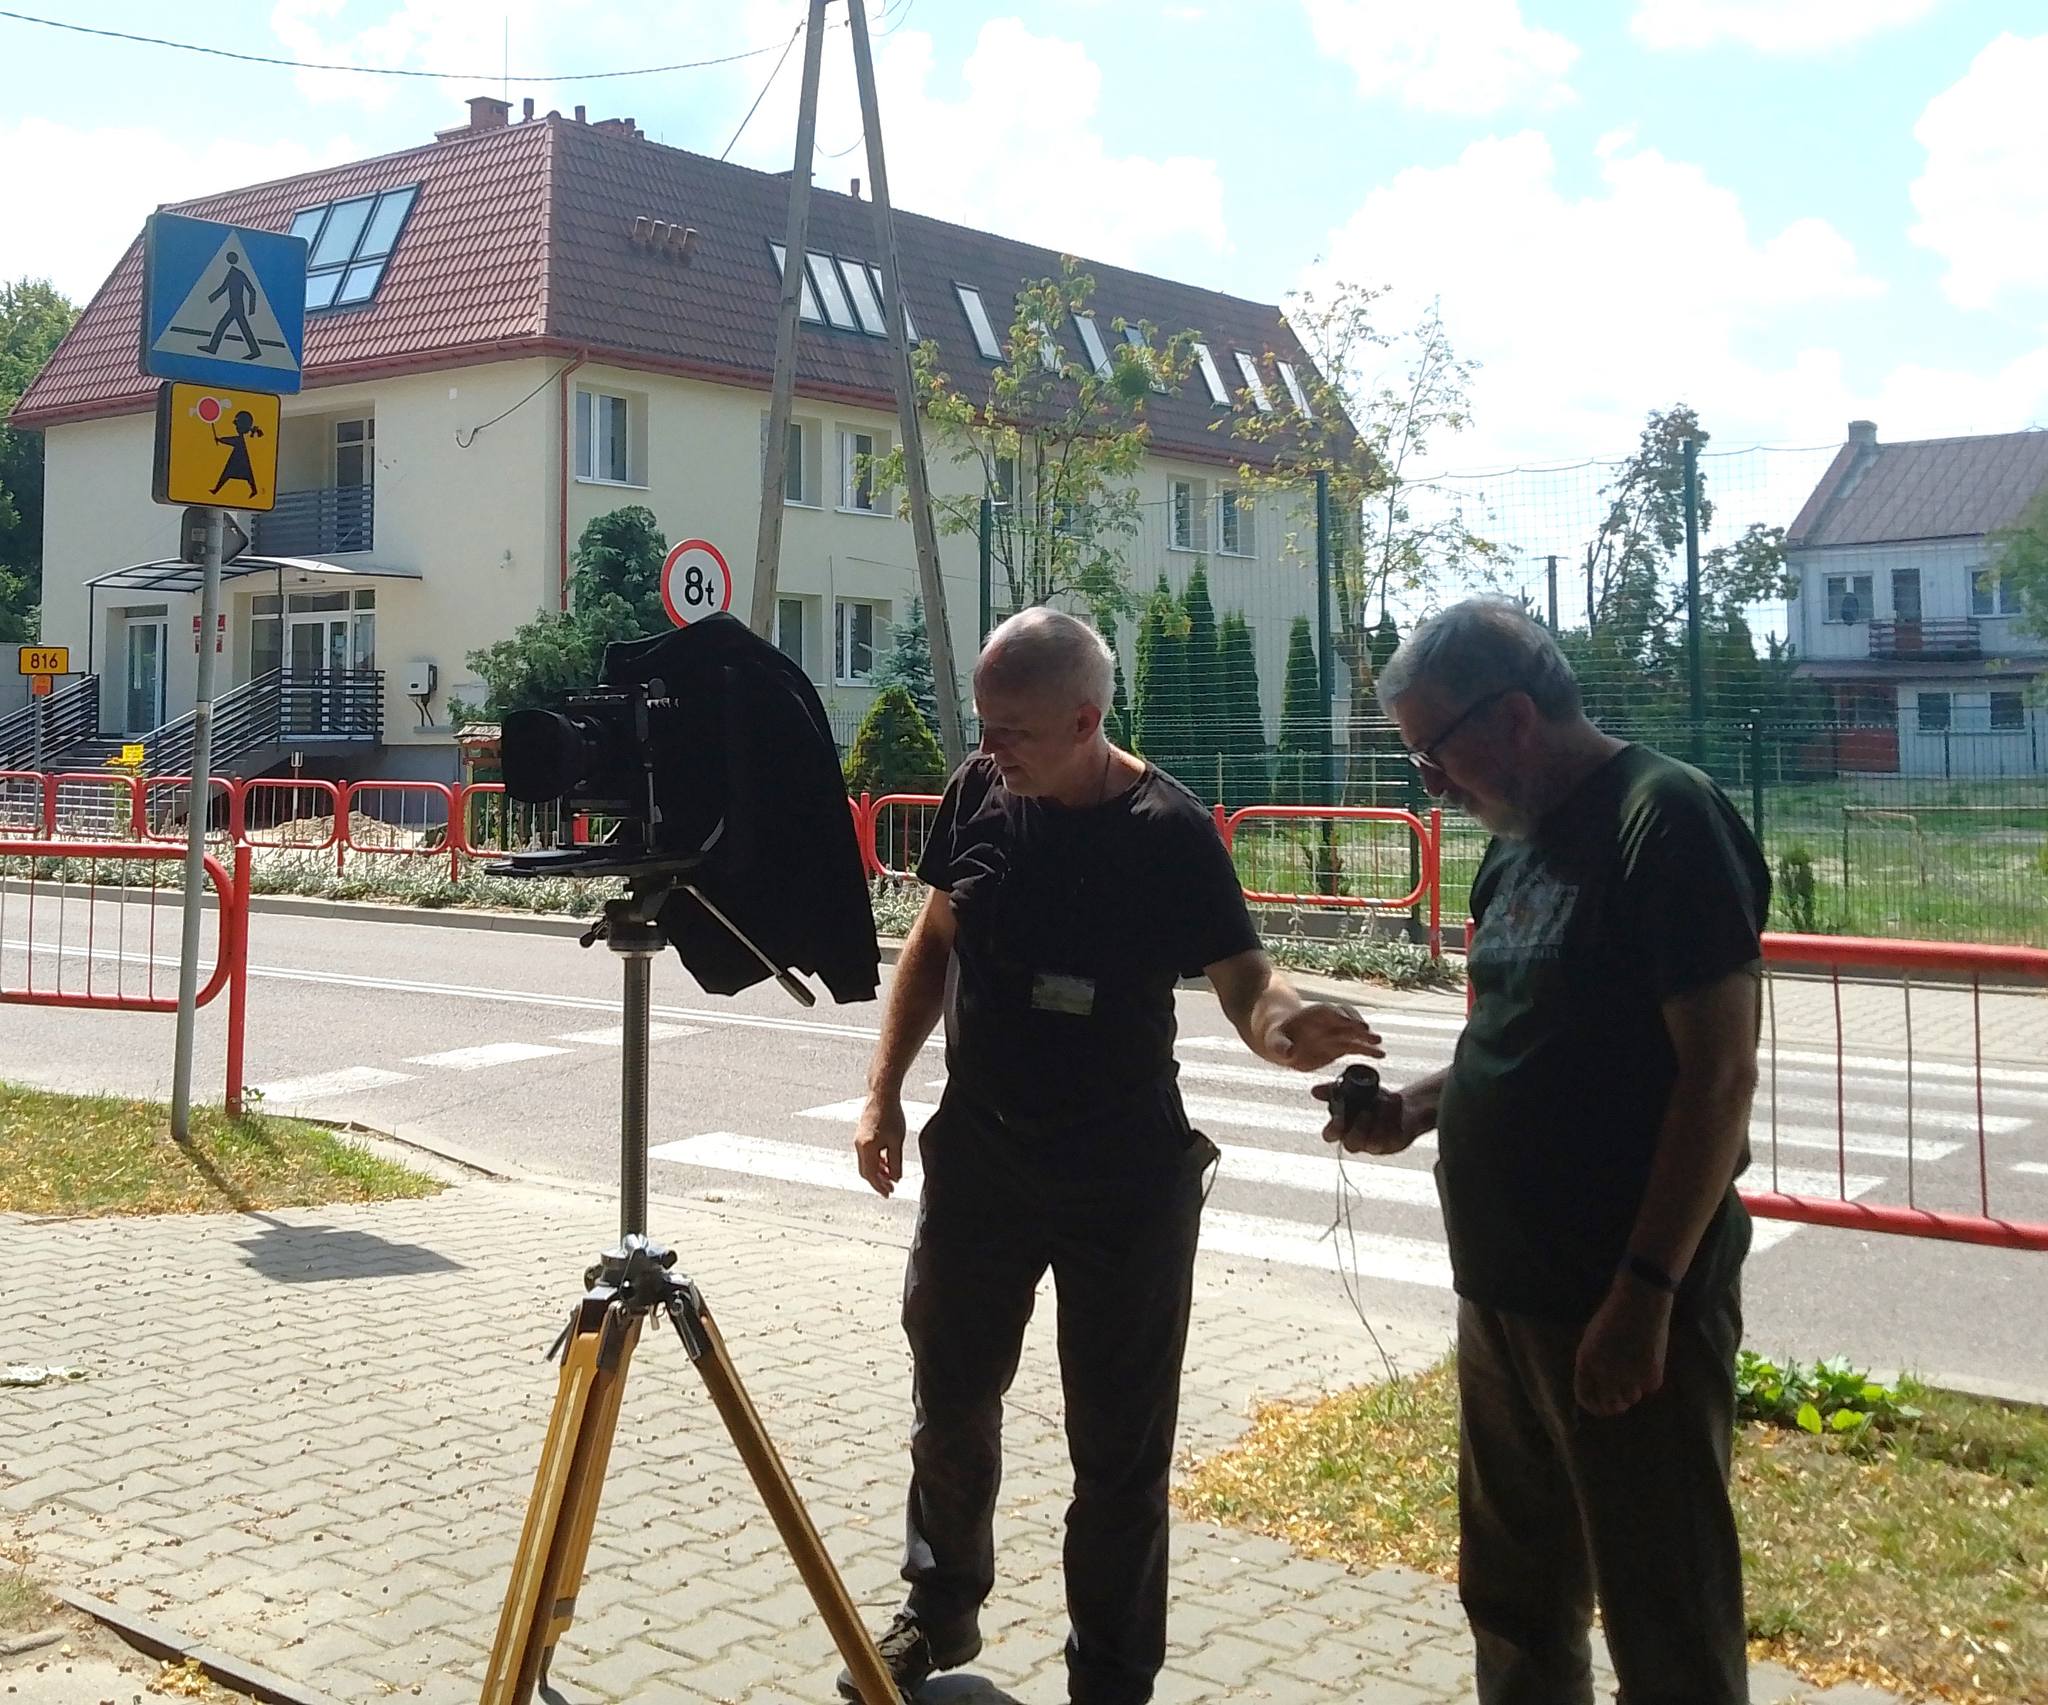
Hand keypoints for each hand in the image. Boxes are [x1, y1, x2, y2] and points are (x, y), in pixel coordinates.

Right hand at [853, 1094, 907, 1197]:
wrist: (882, 1095)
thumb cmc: (891, 1116)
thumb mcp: (897, 1142)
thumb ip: (895, 1162)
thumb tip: (895, 1179)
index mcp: (867, 1148)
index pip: (871, 1175)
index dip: (880, 1187)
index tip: (888, 1194)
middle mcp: (859, 1146)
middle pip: (866, 1172)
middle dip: (878, 1182)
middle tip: (890, 1189)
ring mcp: (858, 1140)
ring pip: (866, 1163)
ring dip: (877, 1172)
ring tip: (891, 1176)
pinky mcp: (861, 1135)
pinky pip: (866, 1155)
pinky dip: (875, 1162)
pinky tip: (886, 1162)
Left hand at [1265, 1002, 1383, 1070]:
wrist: (1282, 1041)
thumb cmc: (1277, 1038)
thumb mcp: (1274, 1040)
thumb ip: (1280, 1045)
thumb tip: (1288, 1052)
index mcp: (1312, 1016)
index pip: (1327, 1011)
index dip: (1337, 1015)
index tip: (1347, 1021)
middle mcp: (1327, 1022)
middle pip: (1345, 1019)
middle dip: (1355, 1024)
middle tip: (1366, 1031)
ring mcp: (1336, 1033)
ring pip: (1354, 1033)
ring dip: (1365, 1037)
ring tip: (1378, 1043)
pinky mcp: (1341, 1046)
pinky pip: (1356, 1045)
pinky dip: (1368, 1049)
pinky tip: (1380, 1055)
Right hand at [1314, 1082, 1415, 1154]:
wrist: (1402, 1104)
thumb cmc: (1373, 1101)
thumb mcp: (1353, 1090)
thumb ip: (1333, 1091)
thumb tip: (1314, 1091)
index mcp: (1343, 1129)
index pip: (1331, 1135)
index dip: (1333, 1129)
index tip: (1338, 1119)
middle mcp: (1358, 1140)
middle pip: (1351, 1144)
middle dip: (1358, 1128)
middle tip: (1366, 1111)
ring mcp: (1376, 1145)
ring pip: (1374, 1142)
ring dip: (1379, 1120)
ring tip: (1385, 1100)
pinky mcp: (1395, 1143)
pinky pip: (1393, 1134)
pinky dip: (1394, 1114)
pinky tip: (1395, 1099)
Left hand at [1573, 1279, 1672, 1416]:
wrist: (1641, 1301)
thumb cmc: (1614, 1315)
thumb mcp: (1593, 1339)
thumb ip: (1592, 1364)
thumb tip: (1598, 1388)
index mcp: (1585, 1362)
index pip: (1584, 1397)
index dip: (1593, 1406)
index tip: (1602, 1407)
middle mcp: (1604, 1373)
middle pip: (1609, 1405)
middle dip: (1615, 1405)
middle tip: (1621, 1401)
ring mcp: (1628, 1376)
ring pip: (1631, 1397)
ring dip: (1632, 1388)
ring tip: (1635, 1365)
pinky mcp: (1650, 1376)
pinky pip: (1649, 1387)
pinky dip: (1649, 1377)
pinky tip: (1649, 1356)